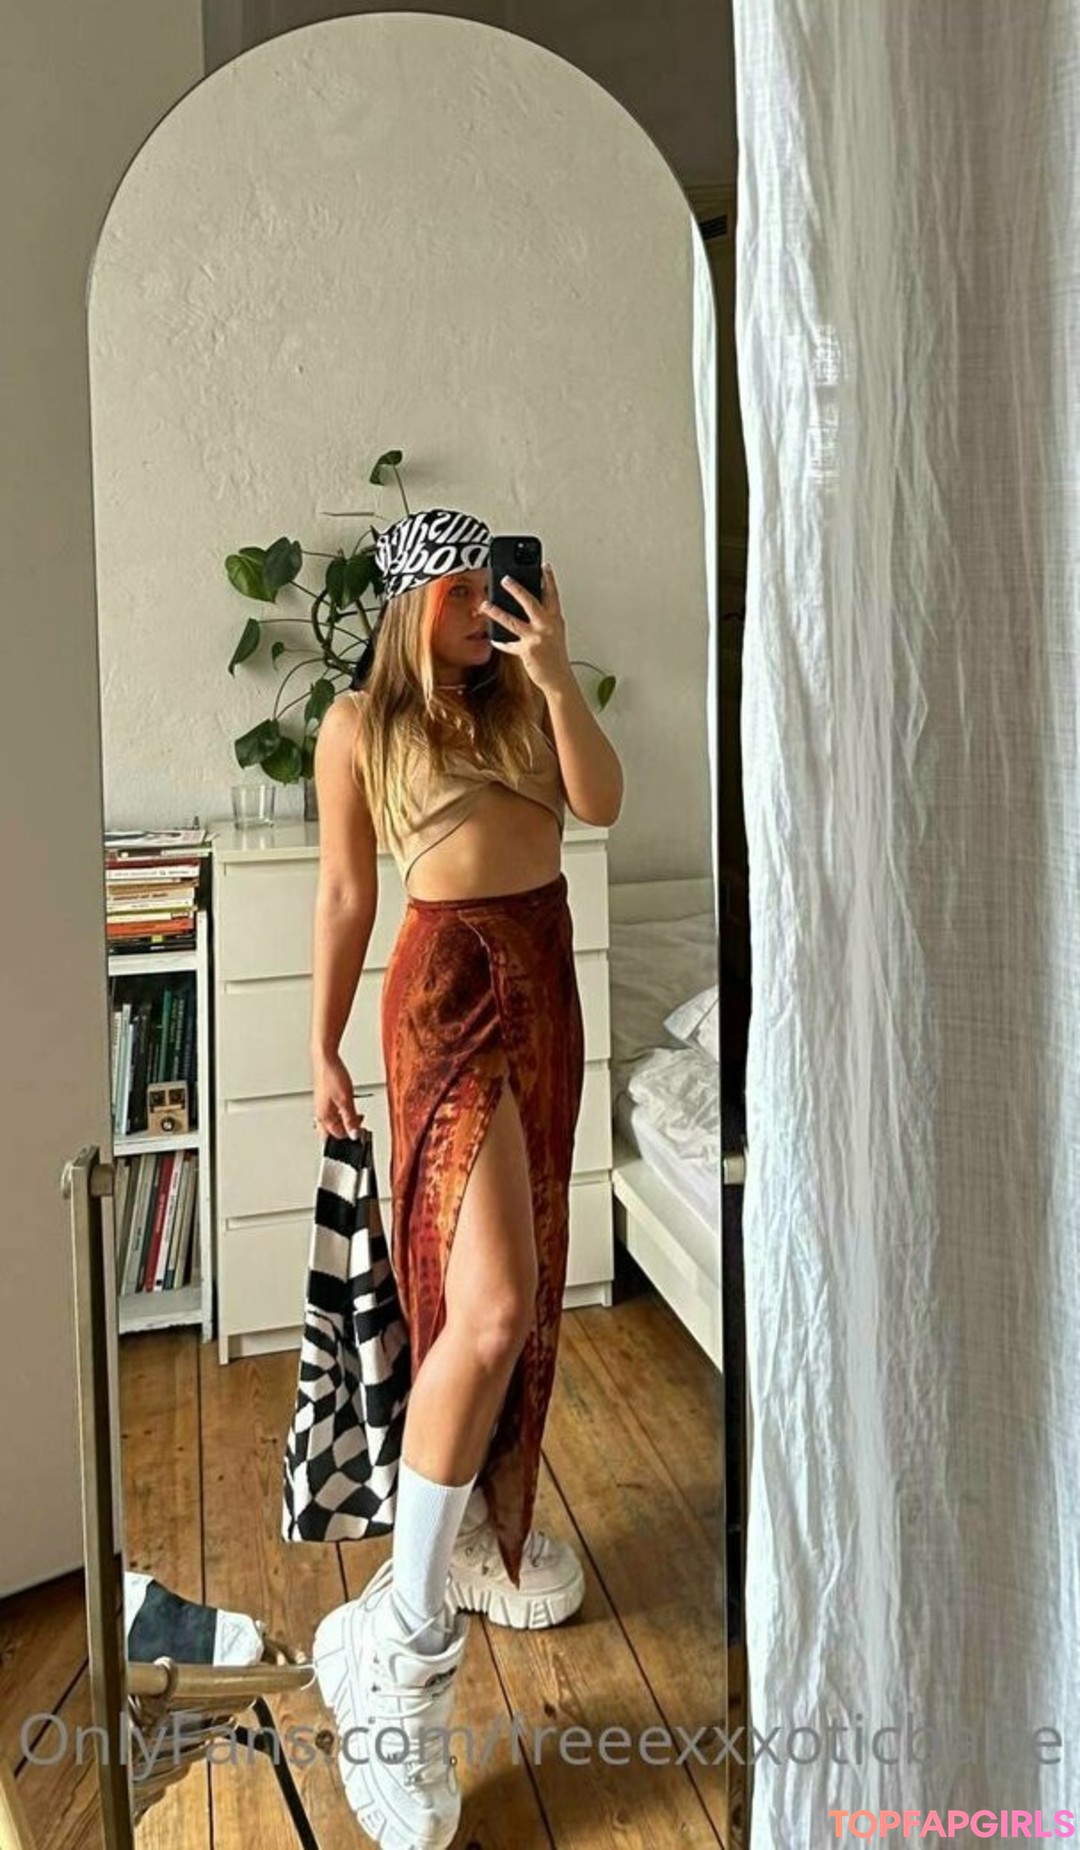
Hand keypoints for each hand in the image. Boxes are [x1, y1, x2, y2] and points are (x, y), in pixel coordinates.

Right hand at [312, 1053, 364, 1138]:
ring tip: (356, 1115)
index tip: (362, 1130)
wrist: (325, 1058)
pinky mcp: (324, 1097)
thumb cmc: (331, 1075)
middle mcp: (320, 1113)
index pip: (337, 1136)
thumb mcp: (346, 1100)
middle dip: (346, 1130)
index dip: (351, 1135)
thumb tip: (354, 1134)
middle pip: (332, 1131)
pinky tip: (348, 1106)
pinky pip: (333, 1111)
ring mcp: (322, 1105)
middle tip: (359, 1125)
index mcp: (323, 1117)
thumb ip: (350, 1119)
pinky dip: (342, 1112)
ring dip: (345, 1121)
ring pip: (333, 1122)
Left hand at [481, 563, 572, 694]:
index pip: (552, 595)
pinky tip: (493, 638)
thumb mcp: (555, 632)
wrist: (559, 678)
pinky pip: (509, 644)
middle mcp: (546, 626)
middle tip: (505, 579)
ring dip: (496, 612)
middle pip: (530, 602)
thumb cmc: (556, 656)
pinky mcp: (526, 651)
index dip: (549, 579)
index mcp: (555, 619)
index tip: (543, 566)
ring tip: (485, 604)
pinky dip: (500, 641)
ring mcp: (536, 638)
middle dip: (516, 589)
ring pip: (512, 621)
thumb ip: (545, 618)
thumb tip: (532, 605)